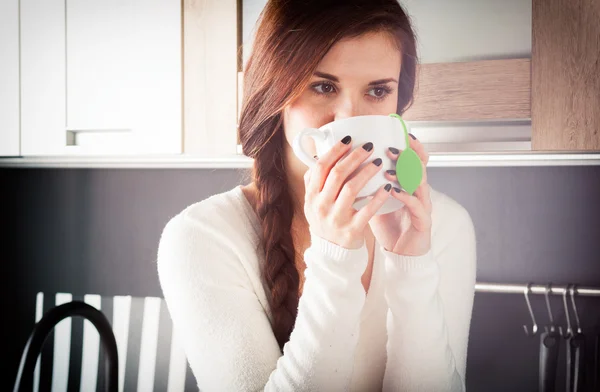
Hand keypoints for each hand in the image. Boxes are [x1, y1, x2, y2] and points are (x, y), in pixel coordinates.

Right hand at [304, 137, 392, 248]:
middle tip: (369, 146)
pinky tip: (387, 188)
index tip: (349, 138)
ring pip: (351, 189)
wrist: (331, 253)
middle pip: (337, 174)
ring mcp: (336, 219)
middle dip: (354, 157)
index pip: (320, 167)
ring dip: (367, 172)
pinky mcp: (351, 230)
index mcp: (311, 196)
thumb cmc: (325, 222)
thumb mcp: (313, 203)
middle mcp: (321, 206)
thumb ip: (314, 181)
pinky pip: (367, 210)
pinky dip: (378, 197)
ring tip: (379, 162)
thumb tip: (318, 154)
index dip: (334, 151)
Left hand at [368, 134, 431, 255]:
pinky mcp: (424, 221)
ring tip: (388, 167)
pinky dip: (404, 196)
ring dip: (404, 173)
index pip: (413, 158)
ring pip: (420, 182)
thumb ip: (365, 185)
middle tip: (391, 147)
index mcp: (408, 184)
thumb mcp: (375, 201)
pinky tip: (393, 190)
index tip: (398, 131)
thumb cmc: (388, 226)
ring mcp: (423, 205)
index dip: (409, 145)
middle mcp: (419, 191)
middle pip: (420, 165)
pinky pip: (416, 205)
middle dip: (407, 154)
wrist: (401, 254)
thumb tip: (341, 169)